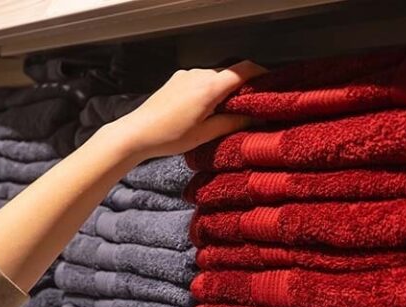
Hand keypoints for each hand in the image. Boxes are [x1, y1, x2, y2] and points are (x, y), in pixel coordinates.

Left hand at [109, 60, 266, 159]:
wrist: (136, 133)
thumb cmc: (168, 136)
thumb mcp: (205, 134)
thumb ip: (232, 123)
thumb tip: (252, 117)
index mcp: (209, 87)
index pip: (243, 70)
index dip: (259, 74)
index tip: (269, 82)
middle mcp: (198, 75)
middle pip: (229, 75)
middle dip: (240, 89)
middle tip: (248, 108)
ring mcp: (186, 75)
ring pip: (214, 78)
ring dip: (222, 91)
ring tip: (223, 114)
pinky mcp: (177, 80)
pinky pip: (200, 81)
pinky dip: (208, 91)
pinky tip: (204, 111)